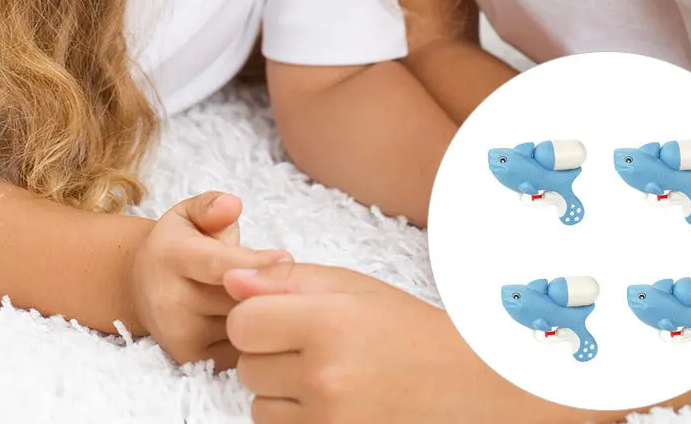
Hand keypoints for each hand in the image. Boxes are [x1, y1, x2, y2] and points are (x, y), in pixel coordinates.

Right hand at [130, 191, 291, 368]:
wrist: (140, 287)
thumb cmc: (177, 244)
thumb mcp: (188, 213)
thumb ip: (211, 205)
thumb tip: (232, 205)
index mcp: (172, 257)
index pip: (218, 264)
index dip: (254, 263)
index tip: (287, 260)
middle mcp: (170, 300)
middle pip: (234, 299)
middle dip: (269, 289)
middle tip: (296, 278)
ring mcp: (180, 335)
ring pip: (241, 326)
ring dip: (266, 313)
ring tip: (283, 294)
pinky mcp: (191, 359)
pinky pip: (239, 349)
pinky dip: (257, 335)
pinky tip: (266, 316)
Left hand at [223, 263, 537, 423]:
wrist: (459, 383)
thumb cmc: (403, 328)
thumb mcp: (351, 286)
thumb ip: (286, 280)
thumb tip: (230, 280)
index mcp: (327, 323)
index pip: (243, 322)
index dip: (257, 316)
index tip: (282, 315)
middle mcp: (323, 378)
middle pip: (246, 366)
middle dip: (270, 353)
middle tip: (314, 344)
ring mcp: (327, 422)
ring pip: (258, 405)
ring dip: (279, 390)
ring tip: (326, 373)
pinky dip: (294, 418)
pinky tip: (329, 399)